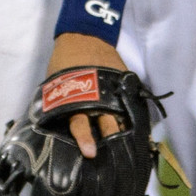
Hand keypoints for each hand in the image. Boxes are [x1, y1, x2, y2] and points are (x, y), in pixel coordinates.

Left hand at [48, 29, 127, 156]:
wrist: (83, 35)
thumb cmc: (64, 62)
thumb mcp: (56, 83)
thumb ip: (58, 104)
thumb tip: (51, 126)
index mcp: (76, 98)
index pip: (79, 123)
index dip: (84, 139)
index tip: (90, 153)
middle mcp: (97, 97)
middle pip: (106, 124)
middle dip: (111, 142)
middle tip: (115, 160)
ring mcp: (112, 90)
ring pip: (122, 116)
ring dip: (126, 134)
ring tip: (134, 150)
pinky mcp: (123, 83)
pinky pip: (132, 104)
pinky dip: (137, 118)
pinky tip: (144, 134)